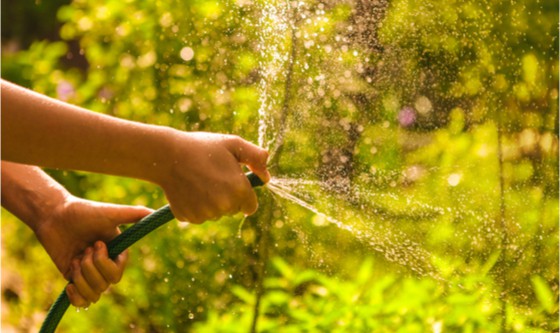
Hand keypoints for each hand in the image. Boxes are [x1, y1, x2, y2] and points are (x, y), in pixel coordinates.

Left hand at [34, 197, 151, 306]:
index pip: (117, 273)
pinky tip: (69, 283)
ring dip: (81, 278)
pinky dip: (75, 297)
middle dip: (90, 268)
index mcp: (116, 252)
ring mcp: (89, 273)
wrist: (54, 214)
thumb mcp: (110, 213)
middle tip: (83, 249)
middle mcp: (105, 264)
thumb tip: (155, 212)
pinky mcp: (73, 278)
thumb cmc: (83, 212)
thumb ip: (134, 214)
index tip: (96, 243)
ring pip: (93, 294)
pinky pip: (81, 302)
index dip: (104, 263)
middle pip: (105, 284)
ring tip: (74, 259)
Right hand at [156, 132, 269, 223]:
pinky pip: (199, 215)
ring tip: (199, 180)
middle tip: (213, 176)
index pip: (251, 206)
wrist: (168, 155)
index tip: (233, 183)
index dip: (243, 194)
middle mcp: (224, 206)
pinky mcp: (189, 217)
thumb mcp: (233, 144)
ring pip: (215, 213)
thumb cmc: (203, 147)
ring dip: (211, 201)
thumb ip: (256, 158)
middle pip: (233, 210)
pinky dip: (196, 205)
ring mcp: (206, 214)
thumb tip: (267, 177)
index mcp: (239, 191)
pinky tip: (189, 188)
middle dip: (228, 197)